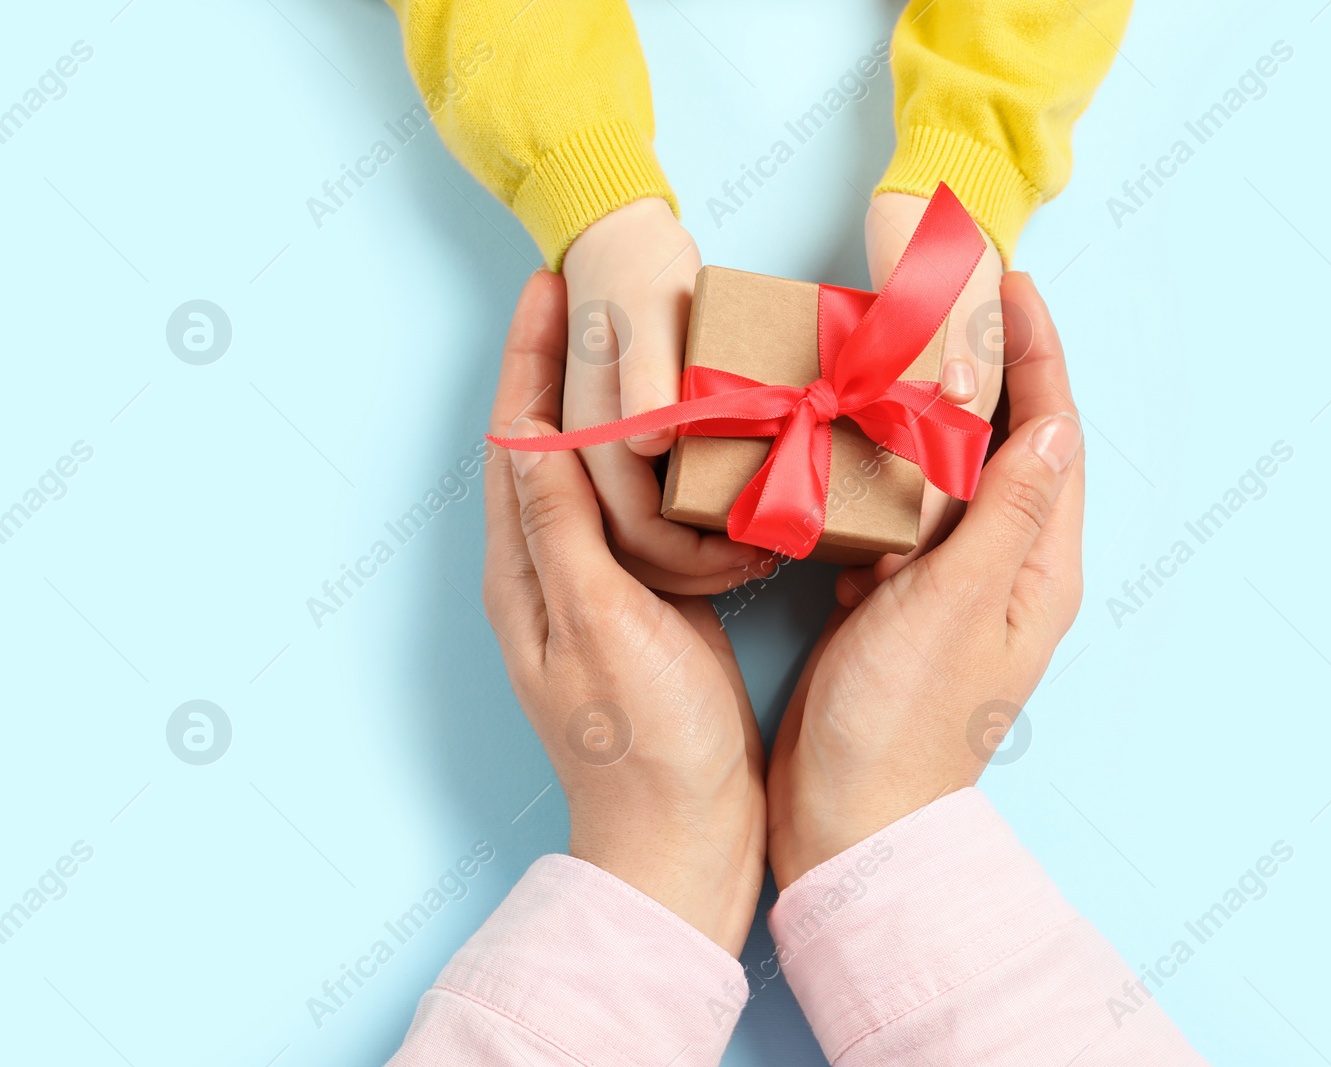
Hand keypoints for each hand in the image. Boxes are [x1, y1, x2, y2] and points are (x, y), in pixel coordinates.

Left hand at [484, 268, 765, 954]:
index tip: (550, 283)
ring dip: (607, 395)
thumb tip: (535, 435)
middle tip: (590, 283)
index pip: (516, 437)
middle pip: (545, 438)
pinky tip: (684, 429)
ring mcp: (597, 583)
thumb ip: (564, 535)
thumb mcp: (600, 631)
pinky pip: (636, 507)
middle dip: (560, 358)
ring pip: (592, 466)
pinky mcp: (644, 598)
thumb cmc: (643, 744)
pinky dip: (651, 453)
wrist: (684, 834)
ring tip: (642, 335)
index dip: (529, 357)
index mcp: (525, 571)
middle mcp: (549, 568)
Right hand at [561, 198, 774, 593]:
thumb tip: (648, 446)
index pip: (634, 529)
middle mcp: (583, 453)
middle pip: (633, 547)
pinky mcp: (619, 443)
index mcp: (587, 433)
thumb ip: (647, 383)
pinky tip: (735, 516)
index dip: (691, 556)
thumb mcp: (649, 319)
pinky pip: (646, 505)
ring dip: (693, 554)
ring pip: (635, 537)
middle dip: (696, 565)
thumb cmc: (638, 270)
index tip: (749, 553)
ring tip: (757, 547)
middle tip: (763, 558)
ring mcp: (598, 451)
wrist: (618, 232)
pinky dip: (686, 524)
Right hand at [767, 272, 1083, 888]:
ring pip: (951, 474)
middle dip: (989, 366)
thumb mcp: (955, 604)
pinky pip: (902, 514)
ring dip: (930, 411)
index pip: (1052, 434)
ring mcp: (950, 586)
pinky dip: (883, 467)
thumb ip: (1006, 514)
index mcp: (1037, 567)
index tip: (1012, 283)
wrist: (848, 820)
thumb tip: (1049, 424)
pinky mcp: (897, 600)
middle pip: (1009, 444)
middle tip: (951, 297)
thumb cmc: (901, 722)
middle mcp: (1005, 570)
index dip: (1038, 354)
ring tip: (898, 346)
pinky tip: (853, 438)